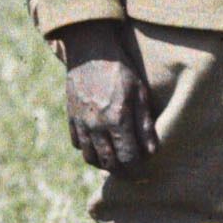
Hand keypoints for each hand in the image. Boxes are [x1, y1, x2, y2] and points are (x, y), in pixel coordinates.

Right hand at [62, 21, 158, 173]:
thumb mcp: (139, 93)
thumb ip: (144, 124)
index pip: (128, 158)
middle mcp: (97, 125)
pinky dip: (88, 149)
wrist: (90, 51)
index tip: (143, 171)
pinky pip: (77, 144)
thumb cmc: (120, 69)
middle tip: (130, 170)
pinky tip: (98, 144)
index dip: (136, 169)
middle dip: (121, 171)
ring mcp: (81, 122)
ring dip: (103, 163)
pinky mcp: (71, 117)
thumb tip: (151, 152)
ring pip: (90, 157)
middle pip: (108, 163)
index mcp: (118, 119)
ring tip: (114, 161)